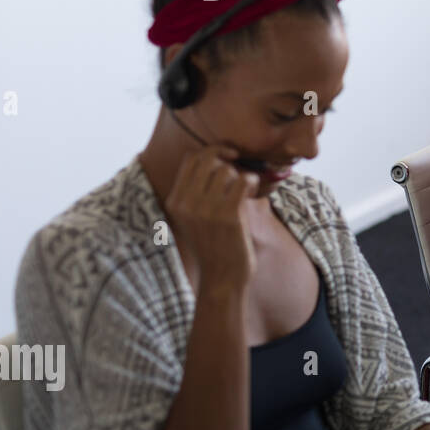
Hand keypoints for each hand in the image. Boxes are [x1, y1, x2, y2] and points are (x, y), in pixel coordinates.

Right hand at [164, 145, 259, 289]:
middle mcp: (186, 203)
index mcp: (175, 201)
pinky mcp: (228, 216)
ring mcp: (206, 209)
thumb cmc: (214, 246)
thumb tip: (220, 158)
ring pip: (226, 170)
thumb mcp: (194, 219)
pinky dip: (252, 182)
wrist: (222, 278)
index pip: (191, 159)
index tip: (230, 156)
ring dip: (241, 176)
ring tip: (245, 191)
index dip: (212, 151)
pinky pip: (243, 181)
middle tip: (240, 174)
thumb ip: (197, 191)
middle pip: (208, 159)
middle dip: (228, 161)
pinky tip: (253, 193)